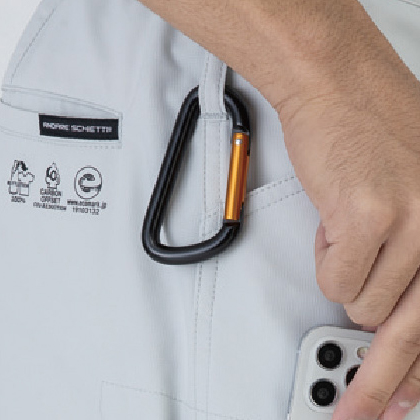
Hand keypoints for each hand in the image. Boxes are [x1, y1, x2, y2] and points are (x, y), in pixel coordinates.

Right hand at [270, 8, 419, 419]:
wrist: (337, 89)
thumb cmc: (369, 137)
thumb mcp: (414, 197)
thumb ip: (411, 260)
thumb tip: (386, 317)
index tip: (403, 407)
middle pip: (412, 335)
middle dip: (377, 383)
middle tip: (357, 413)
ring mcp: (413, 224)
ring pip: (364, 303)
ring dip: (346, 273)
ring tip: (346, 230)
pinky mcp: (368, 217)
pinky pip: (336, 279)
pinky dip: (326, 256)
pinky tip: (334, 221)